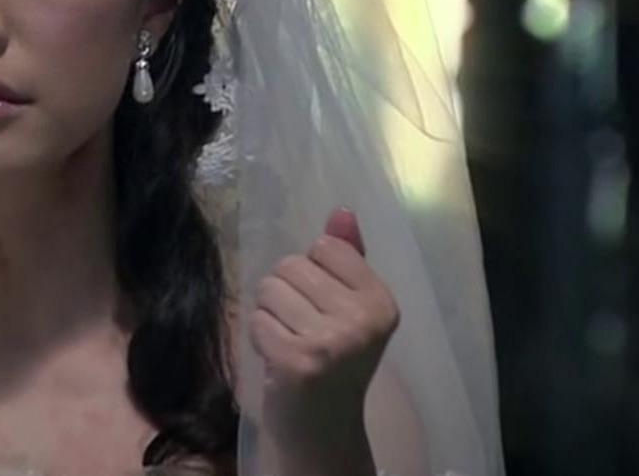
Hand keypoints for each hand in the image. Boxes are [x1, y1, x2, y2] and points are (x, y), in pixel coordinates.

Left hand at [250, 207, 398, 468]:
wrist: (323, 428)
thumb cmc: (333, 360)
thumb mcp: (347, 307)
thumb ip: (347, 258)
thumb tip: (342, 211)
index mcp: (381, 301)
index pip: (324, 247)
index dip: (311, 273)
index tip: (322, 307)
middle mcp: (363, 320)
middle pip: (291, 265)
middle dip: (285, 293)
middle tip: (301, 328)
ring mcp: (331, 341)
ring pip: (269, 289)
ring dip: (270, 314)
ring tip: (288, 340)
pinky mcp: (297, 360)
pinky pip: (257, 319)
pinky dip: (259, 337)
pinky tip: (278, 358)